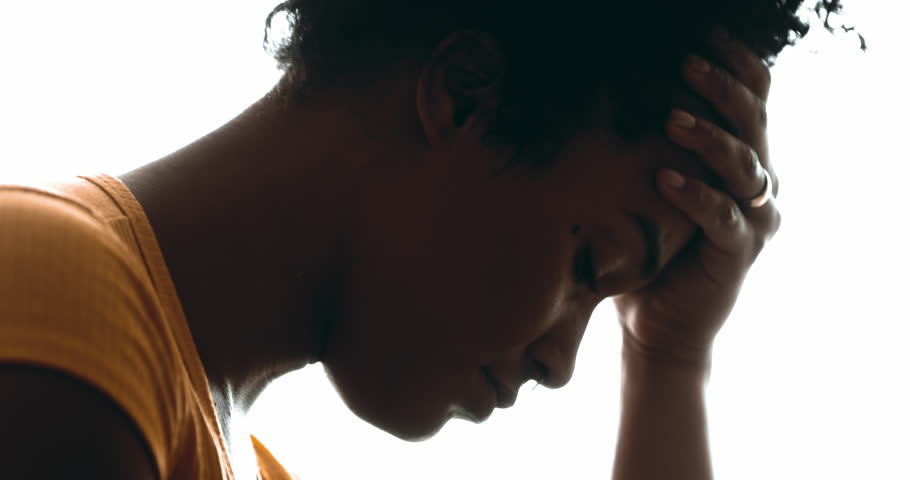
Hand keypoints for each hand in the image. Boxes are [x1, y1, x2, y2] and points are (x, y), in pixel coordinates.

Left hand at [613, 30, 781, 366]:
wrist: (657, 325)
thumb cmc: (650, 253)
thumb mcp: (648, 191)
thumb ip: (649, 149)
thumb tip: (607, 96)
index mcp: (740, 162)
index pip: (753, 102)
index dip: (736, 68)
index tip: (706, 37)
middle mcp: (757, 185)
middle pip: (753, 122)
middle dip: (722, 89)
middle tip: (688, 64)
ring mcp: (753, 218)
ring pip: (744, 164)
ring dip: (710, 138)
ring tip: (673, 119)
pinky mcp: (739, 251)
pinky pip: (722, 216)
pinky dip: (696, 195)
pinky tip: (664, 179)